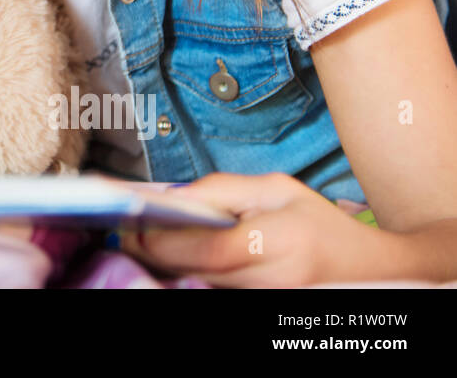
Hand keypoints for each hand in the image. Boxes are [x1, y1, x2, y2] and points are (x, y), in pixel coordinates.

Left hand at [115, 172, 402, 286]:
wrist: (372, 270)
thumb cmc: (321, 225)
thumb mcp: (275, 189)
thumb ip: (220, 189)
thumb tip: (172, 196)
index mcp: (277, 243)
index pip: (204, 249)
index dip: (160, 240)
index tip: (130, 226)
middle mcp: (271, 281)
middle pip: (194, 271)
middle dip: (155, 252)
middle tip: (127, 232)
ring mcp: (266, 301)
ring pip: (200, 284)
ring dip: (170, 265)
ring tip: (147, 241)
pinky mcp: (259, 308)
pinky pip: (214, 291)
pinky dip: (192, 275)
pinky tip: (178, 258)